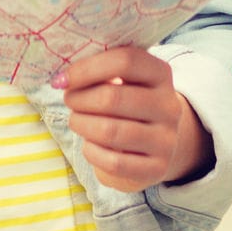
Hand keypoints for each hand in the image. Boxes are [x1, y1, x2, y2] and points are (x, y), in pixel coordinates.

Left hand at [56, 46, 209, 192]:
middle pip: (113, 98)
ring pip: (110, 132)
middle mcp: (169, 106)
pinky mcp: (157, 169)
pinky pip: (114, 162)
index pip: (125, 61)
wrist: (159, 143)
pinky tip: (89, 145)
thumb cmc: (131, 104)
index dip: (87, 69)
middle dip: (80, 99)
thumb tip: (66, 79)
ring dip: (82, 125)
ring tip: (76, 120)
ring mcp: (166, 140)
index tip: (62, 79)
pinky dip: (92, 152)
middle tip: (69, 100)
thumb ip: (102, 72)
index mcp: (161, 74)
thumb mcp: (126, 81)